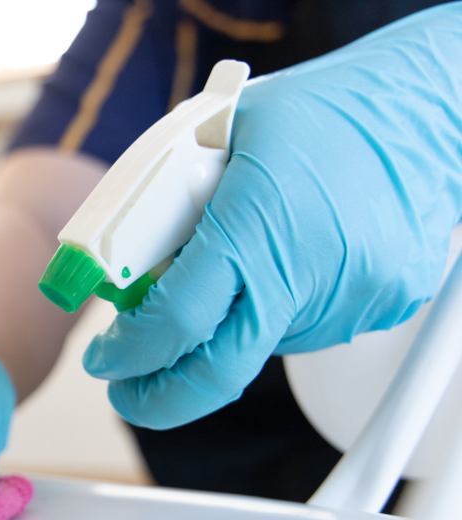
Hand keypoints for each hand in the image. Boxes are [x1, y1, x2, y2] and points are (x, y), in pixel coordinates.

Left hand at [84, 5, 461, 428]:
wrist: (428, 108)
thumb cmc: (316, 110)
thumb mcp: (213, 136)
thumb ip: (163, 206)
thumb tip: (120, 270)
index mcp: (256, 224)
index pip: (177, 322)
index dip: (128, 355)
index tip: (105, 360)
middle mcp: (307, 273)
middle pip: (217, 374)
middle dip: (160, 398)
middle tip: (129, 390)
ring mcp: (349, 297)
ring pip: (259, 346)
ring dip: (226, 330)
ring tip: (235, 265)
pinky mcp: (380, 308)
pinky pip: (304, 329)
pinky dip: (275, 311)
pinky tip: (285, 260)